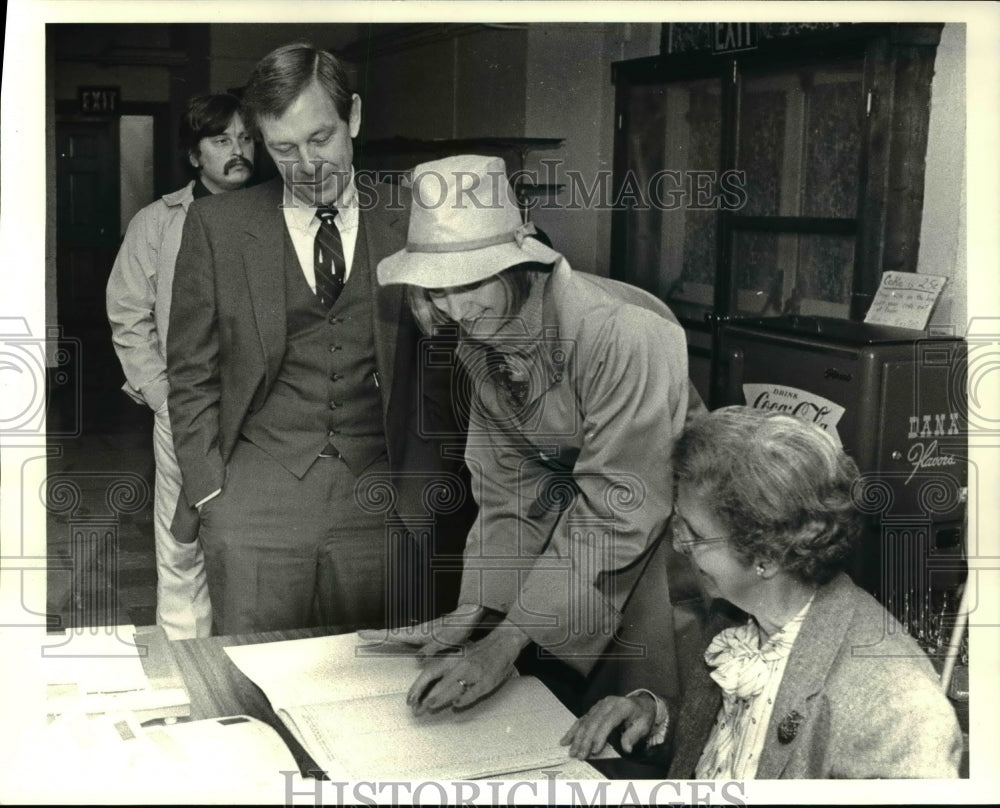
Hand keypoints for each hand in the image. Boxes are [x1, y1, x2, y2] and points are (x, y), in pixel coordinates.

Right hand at [357, 603, 484, 656]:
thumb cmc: (458, 628)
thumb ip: (432, 649)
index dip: (377, 635)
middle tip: (361, 634)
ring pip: (399, 635)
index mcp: (418, 634)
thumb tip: (418, 658)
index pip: (393, 634)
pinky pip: (408, 638)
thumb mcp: (445, 641)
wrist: (469, 617)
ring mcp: (421, 633)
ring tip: (373, 638)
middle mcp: (417, 632)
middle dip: (376, 634)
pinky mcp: (427, 635)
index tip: (362, 633)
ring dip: (385, 636)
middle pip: (391, 633)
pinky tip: (397, 641)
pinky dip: (398, 638)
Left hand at [406, 620, 528, 714]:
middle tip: (417, 710)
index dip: (418, 687)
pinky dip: (465, 697)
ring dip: (441, 697)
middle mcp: (460, 665)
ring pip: (454, 686)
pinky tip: (457, 704)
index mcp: (452, 659)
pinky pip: (474, 691)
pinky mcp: (486, 681)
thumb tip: (428, 687)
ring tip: (431, 706)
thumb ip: (444, 669)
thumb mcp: (458, 656)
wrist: (502, 643)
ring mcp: (473, 673)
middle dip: (426, 697)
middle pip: (439, 682)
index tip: (410, 700)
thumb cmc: (478, 652)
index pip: (429, 673)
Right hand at [560, 694, 657, 757]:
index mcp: (621, 706)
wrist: (641, 704)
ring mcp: (599, 705)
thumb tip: (626, 748)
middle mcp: (608, 703)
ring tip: (572, 751)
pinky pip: (582, 720)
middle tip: (580, 756)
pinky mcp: (594, 709)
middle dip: (585, 741)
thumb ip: (634, 736)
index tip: (594, 751)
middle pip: (593, 722)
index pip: (607, 722)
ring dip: (577, 738)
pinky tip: (566, 740)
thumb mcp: (644, 725)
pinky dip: (574, 731)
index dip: (600, 736)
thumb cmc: (642, 716)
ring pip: (585, 721)